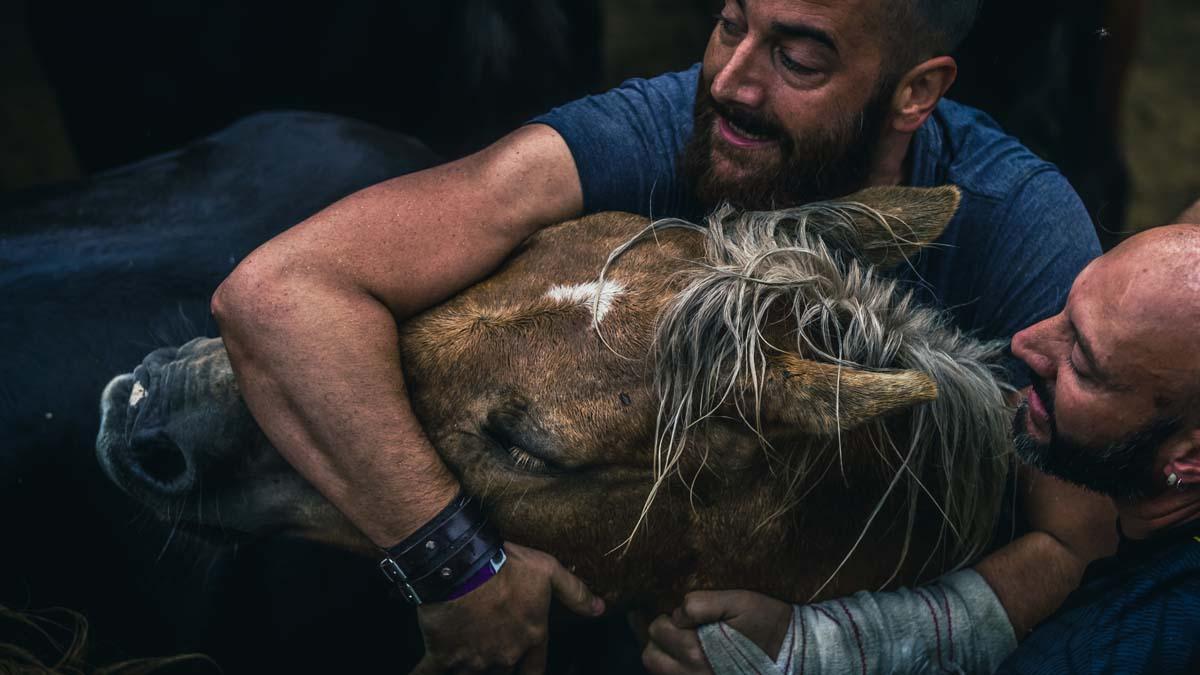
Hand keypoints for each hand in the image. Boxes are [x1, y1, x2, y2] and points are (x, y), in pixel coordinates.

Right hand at [411, 542, 603, 673]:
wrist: (462, 566)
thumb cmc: (507, 566)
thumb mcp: (548, 572)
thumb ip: (575, 592)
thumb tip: (600, 609)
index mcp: (531, 638)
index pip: (536, 669)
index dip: (530, 670)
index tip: (524, 669)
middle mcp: (504, 656)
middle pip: (503, 673)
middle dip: (497, 665)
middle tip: (488, 644)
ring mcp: (473, 660)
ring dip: (468, 667)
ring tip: (464, 651)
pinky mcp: (442, 656)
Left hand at [642, 590, 792, 674]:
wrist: (796, 653)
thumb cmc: (768, 623)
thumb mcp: (739, 602)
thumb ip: (702, 604)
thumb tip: (677, 613)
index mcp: (697, 653)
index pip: (657, 632)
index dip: (666, 618)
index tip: (680, 616)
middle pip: (651, 659)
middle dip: (658, 640)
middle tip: (676, 630)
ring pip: (662, 674)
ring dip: (666, 657)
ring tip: (683, 644)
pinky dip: (679, 670)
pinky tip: (692, 659)